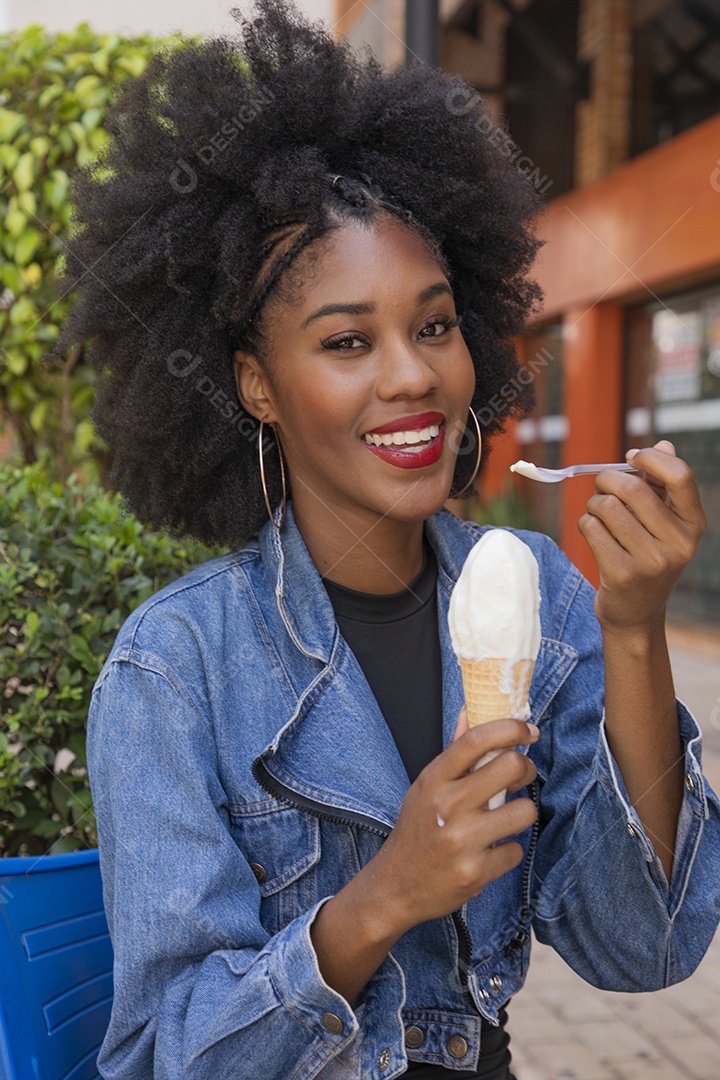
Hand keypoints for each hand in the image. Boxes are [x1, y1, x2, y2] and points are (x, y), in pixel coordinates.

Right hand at [368, 710, 538, 936]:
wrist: (395, 886)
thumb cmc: (417, 830)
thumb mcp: (426, 787)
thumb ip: (453, 752)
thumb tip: (469, 711)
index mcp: (435, 779)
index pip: (476, 740)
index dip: (509, 728)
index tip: (527, 730)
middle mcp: (447, 805)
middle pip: (510, 767)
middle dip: (525, 769)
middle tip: (521, 777)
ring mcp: (461, 840)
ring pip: (525, 811)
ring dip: (521, 814)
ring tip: (505, 819)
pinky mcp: (475, 872)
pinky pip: (516, 850)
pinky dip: (507, 851)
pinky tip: (489, 852)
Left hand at [578, 441, 705, 633]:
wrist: (636, 613)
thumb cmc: (647, 556)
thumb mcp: (664, 525)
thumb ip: (663, 486)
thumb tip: (663, 444)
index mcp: (693, 525)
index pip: (680, 476)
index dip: (651, 459)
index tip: (631, 458)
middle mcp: (679, 544)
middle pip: (632, 488)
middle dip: (607, 481)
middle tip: (602, 488)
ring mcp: (652, 562)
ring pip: (606, 507)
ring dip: (594, 505)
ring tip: (599, 516)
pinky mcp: (622, 574)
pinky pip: (591, 528)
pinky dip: (586, 524)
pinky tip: (595, 536)